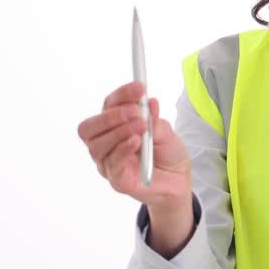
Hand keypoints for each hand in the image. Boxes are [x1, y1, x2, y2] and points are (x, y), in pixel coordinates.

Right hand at [77, 80, 192, 206]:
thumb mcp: (165, 130)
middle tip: (136, 111)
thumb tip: (150, 102)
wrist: (179, 179)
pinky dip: (123, 149)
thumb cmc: (167, 152)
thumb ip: (155, 119)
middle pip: (89, 127)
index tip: (140, 87)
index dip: (121, 95)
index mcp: (113, 125)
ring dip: (119, 132)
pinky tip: (136, 142)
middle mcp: (105, 143)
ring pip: (97, 146)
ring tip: (142, 126)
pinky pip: (111, 164)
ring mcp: (108, 163)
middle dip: (111, 116)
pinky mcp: (117, 180)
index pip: (108, 106)